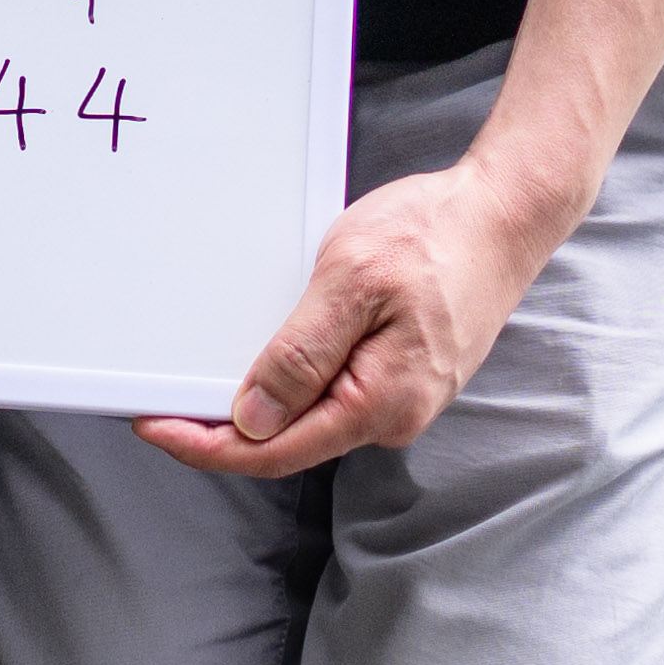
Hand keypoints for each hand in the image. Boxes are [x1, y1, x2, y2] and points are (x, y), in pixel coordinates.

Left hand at [145, 162, 569, 480]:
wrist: (508, 211)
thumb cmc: (437, 235)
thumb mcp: (352, 281)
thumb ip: (301, 355)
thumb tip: (252, 420)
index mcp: (380, 404)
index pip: (275, 453)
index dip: (207, 447)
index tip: (155, 428)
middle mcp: (394, 415)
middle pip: (290, 443)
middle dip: (224, 429)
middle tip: (162, 402)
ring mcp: (403, 397)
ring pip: (313, 416)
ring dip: (259, 403)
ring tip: (205, 376)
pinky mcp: (404, 373)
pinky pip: (336, 390)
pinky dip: (294, 378)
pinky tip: (269, 356)